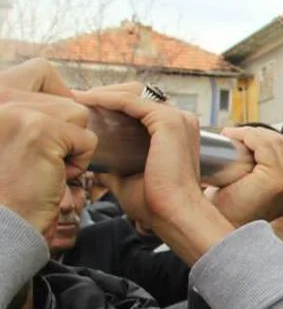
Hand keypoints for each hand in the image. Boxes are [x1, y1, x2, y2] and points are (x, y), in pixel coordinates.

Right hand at [0, 60, 95, 232]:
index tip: (59, 126)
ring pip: (78, 115)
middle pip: (68, 99)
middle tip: (46, 160)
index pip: (39, 71)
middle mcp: (2, 97)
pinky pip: (85, 138)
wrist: (7, 226)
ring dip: (73, 147)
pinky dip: (79, 162)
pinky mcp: (39, 129)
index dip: (60, 97)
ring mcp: (20, 112)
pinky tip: (54, 177)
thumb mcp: (23, 141)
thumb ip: (40, 114)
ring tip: (48, 168)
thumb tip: (80, 96)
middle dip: (68, 132)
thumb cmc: (18, 190)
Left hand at [75, 91, 232, 264]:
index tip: (84, 109)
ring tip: (78, 99)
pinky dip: (107, 99)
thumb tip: (96, 163)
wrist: (174, 215)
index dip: (112, 105)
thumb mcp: (128, 179)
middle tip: (77, 100)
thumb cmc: (157, 204)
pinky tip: (88, 101)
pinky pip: (132, 101)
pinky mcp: (168, 121)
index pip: (141, 107)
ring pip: (133, 93)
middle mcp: (180, 121)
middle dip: (106, 95)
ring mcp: (177, 119)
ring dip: (104, 94)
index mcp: (175, 134)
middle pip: (137, 95)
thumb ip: (115, 167)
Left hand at [211, 127, 282, 225]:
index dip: (275, 142)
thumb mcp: (251, 190)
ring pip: (279, 143)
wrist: (211, 228)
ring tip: (233, 137)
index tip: (251, 140)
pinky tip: (234, 138)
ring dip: (254, 134)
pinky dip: (250, 137)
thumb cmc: (226, 210)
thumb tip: (257, 145)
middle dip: (262, 135)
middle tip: (237, 136)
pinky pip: (267, 147)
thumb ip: (265, 172)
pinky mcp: (276, 182)